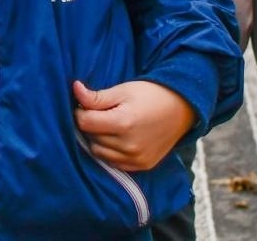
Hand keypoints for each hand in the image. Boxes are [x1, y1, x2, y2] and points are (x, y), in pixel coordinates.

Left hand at [74, 80, 194, 171]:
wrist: (181, 109)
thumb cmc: (149, 95)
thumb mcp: (122, 91)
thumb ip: (96, 97)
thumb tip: (75, 90)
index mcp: (123, 123)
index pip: (85, 123)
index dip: (80, 111)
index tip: (86, 105)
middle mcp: (129, 145)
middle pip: (91, 137)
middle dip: (90, 125)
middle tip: (99, 113)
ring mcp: (136, 158)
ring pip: (99, 152)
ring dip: (98, 140)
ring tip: (108, 126)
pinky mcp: (142, 166)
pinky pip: (114, 163)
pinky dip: (110, 152)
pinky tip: (116, 139)